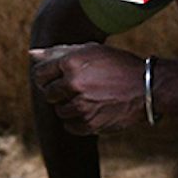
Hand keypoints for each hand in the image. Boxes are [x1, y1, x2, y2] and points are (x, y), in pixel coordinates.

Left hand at [29, 44, 147, 135]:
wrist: (146, 87)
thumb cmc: (117, 65)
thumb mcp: (90, 51)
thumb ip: (58, 53)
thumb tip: (31, 54)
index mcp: (71, 63)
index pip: (40, 74)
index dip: (47, 77)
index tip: (56, 79)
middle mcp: (74, 84)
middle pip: (48, 94)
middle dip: (58, 92)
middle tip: (76, 89)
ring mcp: (82, 105)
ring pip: (59, 111)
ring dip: (69, 106)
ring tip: (88, 99)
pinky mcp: (90, 123)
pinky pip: (70, 126)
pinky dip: (76, 121)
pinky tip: (90, 111)